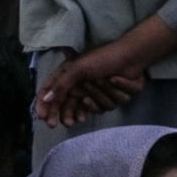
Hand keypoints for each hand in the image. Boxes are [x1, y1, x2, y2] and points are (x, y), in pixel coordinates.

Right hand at [36, 15, 176, 128]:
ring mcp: (102, 93)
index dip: (46, 107)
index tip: (44, 118)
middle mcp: (85, 88)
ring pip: (97, 107)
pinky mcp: (117, 96)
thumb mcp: (79, 68)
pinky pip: (113, 103)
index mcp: (72, 79)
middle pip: (71, 108)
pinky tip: (116, 79)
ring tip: (103, 80)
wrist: (132, 54)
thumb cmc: (103, 57)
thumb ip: (62, 84)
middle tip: (69, 123)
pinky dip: (116, 90)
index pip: (54, 96)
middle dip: (70, 115)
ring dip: (100, 94)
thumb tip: (46, 99)